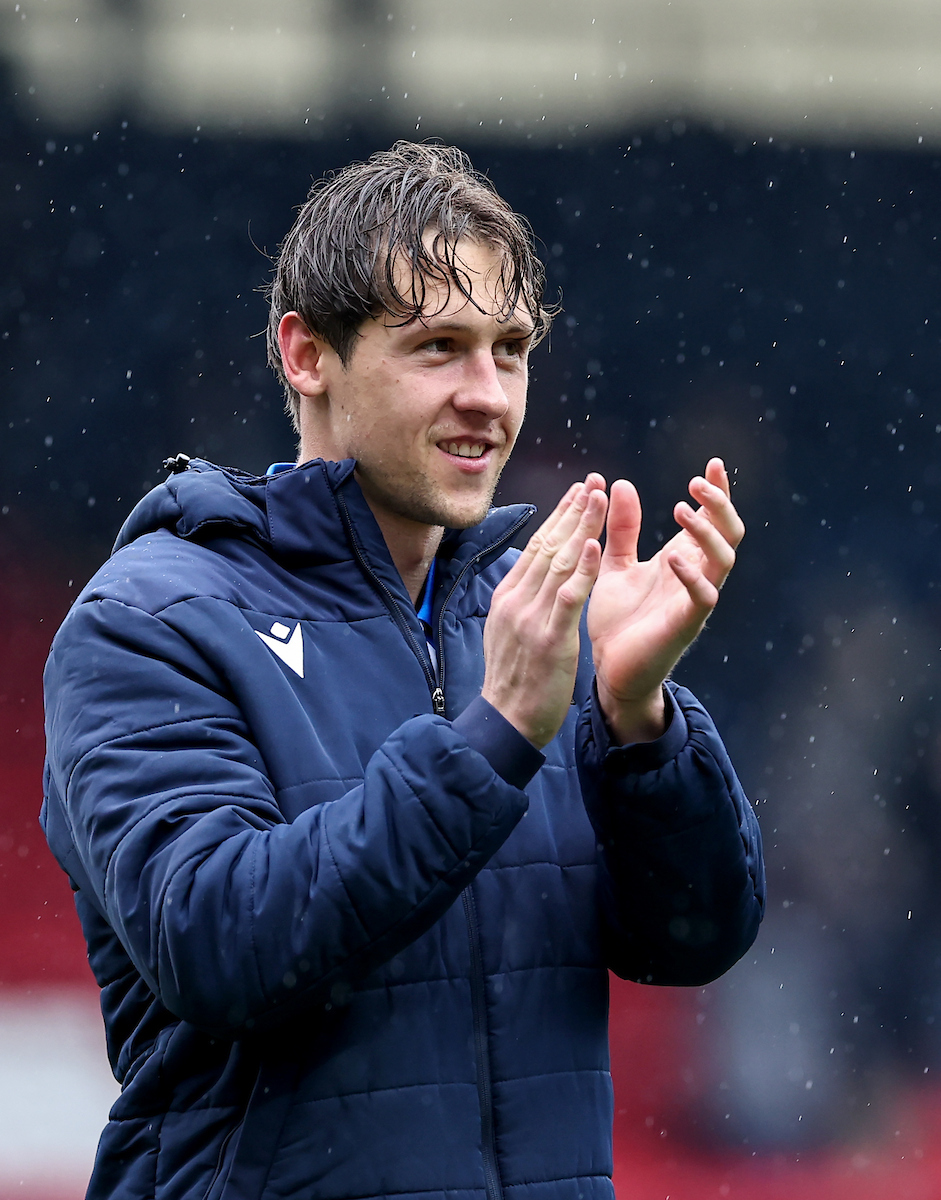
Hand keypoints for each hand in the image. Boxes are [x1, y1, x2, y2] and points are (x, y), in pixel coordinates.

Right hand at [481, 474, 607, 748]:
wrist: (506, 722)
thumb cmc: (515, 682)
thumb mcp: (509, 632)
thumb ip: (522, 603)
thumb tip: (532, 577)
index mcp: (508, 597)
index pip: (536, 547)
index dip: (559, 517)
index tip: (579, 492)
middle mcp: (516, 600)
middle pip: (548, 545)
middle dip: (573, 511)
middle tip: (595, 481)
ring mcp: (531, 618)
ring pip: (558, 562)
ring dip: (582, 527)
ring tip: (601, 498)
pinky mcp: (548, 639)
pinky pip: (566, 597)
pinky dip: (580, 569)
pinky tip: (593, 546)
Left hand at [588, 458, 743, 744]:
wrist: (608, 669)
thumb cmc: (617, 620)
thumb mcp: (615, 564)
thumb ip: (622, 528)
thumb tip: (619, 483)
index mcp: (682, 560)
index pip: (711, 520)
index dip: (718, 492)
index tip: (715, 463)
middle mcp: (695, 577)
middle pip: (729, 534)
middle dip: (720, 505)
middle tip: (697, 482)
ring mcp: (693, 601)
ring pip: (723, 561)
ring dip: (707, 533)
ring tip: (682, 511)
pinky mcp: (684, 626)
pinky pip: (703, 598)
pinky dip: (692, 576)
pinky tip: (673, 558)